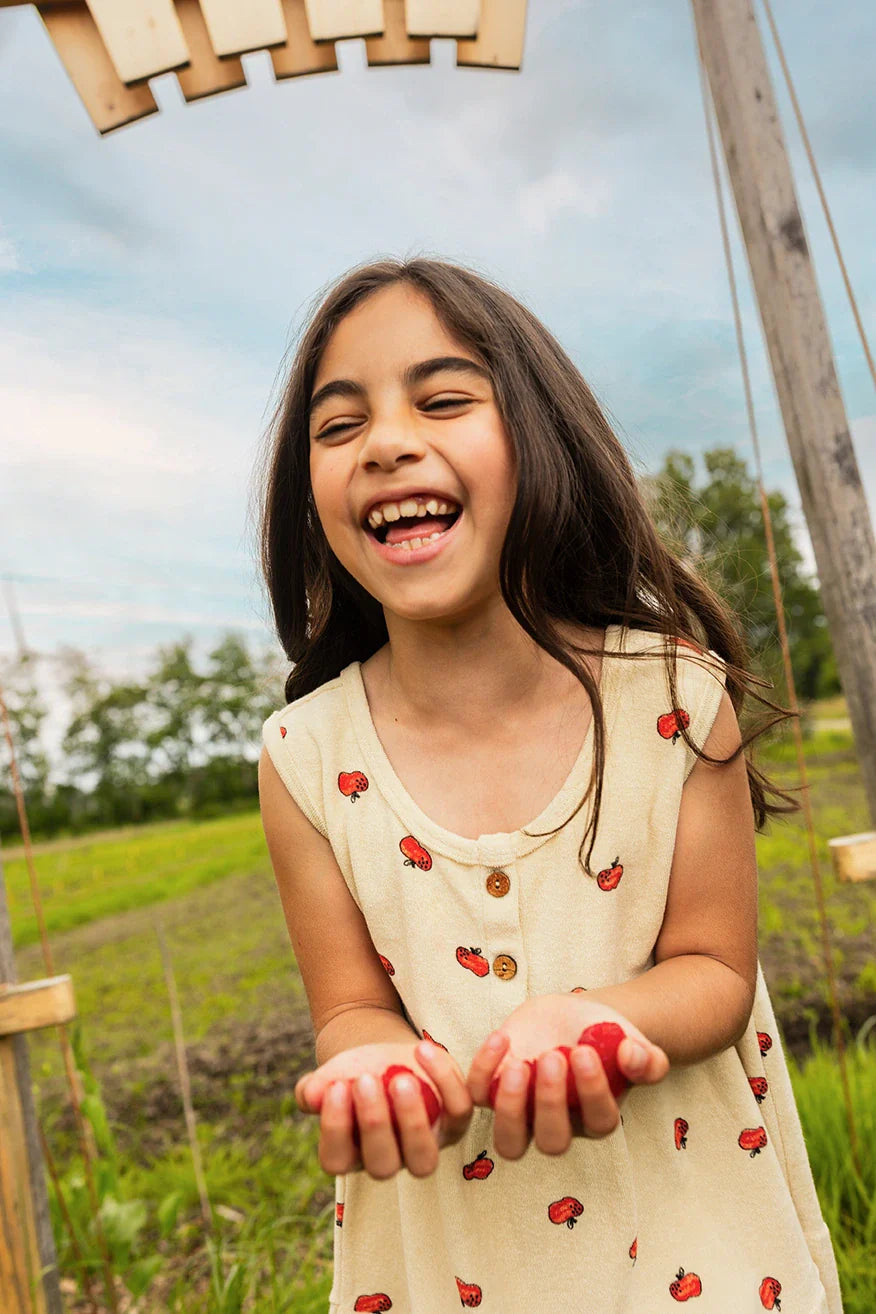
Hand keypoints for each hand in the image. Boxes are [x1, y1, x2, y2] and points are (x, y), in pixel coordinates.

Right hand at [294, 1041, 473, 1180]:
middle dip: (374, 1124)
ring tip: (400, 1078)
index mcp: (350, 1155)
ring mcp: (425, 1147)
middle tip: (366, 1080)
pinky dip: (444, 1080)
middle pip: (383, 1165)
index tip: (337, 1087)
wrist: (386, 1056)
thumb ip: (316, 1088)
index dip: (335, 1128)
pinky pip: (458, 1111)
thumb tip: (312, 1095)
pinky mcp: (455, 1123)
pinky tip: (422, 1049)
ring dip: (412, 1121)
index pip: (338, 1160)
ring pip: (424, 1158)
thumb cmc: (353, 1073)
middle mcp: (389, 1161)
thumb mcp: (331, 1075)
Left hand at [466, 994, 668, 1159]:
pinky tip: (502, 1038)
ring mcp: (522, 1113)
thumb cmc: (604, 1036)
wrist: (570, 1019)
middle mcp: (558, 1125)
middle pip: (552, 1142)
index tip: (585, 1052)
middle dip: (550, 1103)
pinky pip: (478, 1096)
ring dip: (510, 1108)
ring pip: (509, 1141)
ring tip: (519, 1066)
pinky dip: (483, 1070)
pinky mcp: (492, 1091)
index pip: (598, 1122)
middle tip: (553, 1056)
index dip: (591, 1091)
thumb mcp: (631, 1040)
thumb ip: (646, 1057)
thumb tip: (633, 1056)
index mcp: (596, 1117)